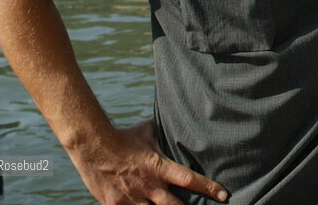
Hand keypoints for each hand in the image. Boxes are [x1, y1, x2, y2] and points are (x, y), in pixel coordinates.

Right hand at [68, 118, 228, 204]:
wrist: (93, 146)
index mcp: (159, 167)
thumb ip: (165, 134)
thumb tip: (179, 120)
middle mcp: (149, 186)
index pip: (190, 179)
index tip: (224, 194)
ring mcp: (132, 198)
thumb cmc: (124, 137)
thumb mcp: (148, 132)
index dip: (209, 188)